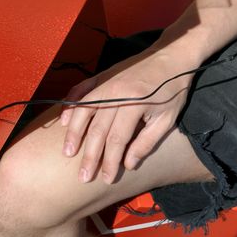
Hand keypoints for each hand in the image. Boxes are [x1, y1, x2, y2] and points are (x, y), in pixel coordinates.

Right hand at [59, 46, 196, 183]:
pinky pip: (80, 92)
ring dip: (74, 134)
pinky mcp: (100, 77)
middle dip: (89, 156)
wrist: (171, 56)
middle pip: (97, 130)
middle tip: (83, 176)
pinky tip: (64, 122)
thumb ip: (146, 142)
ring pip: (83, 112)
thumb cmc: (172, 90)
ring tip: (67, 152)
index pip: (117, 140)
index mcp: (134, 104)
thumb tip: (129, 164)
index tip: (106, 179)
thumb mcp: (167, 119)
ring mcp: (105, 84)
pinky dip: (70, 107)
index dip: (110, 161)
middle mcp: (115, 93)